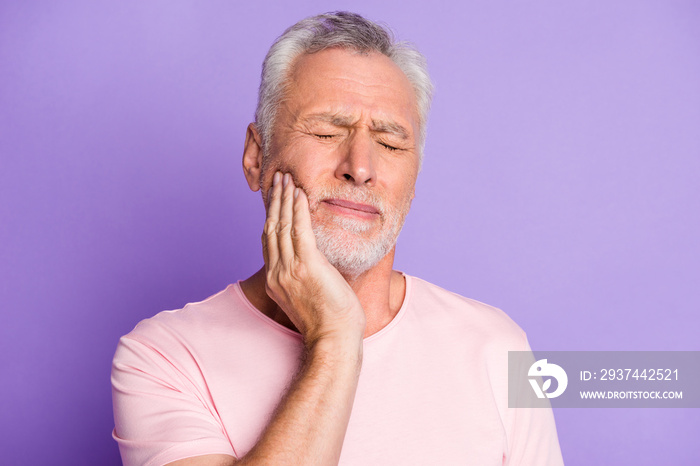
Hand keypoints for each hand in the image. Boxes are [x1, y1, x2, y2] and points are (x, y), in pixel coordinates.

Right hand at [262, 172, 365, 347]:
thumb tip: (314, 261)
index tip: (275, 198)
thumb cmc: (328, 321)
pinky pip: (299, 230)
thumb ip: (303, 276)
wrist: (333, 338)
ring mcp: (289, 269)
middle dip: (274, 201)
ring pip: (281, 225)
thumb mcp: (307, 296)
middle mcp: (277, 273)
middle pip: (270, 228)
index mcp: (275, 280)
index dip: (270, 216)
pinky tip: (299, 193)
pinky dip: (298, 209)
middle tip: (277, 179)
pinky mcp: (306, 266)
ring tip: (287, 179)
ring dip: (284, 198)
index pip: (268, 240)